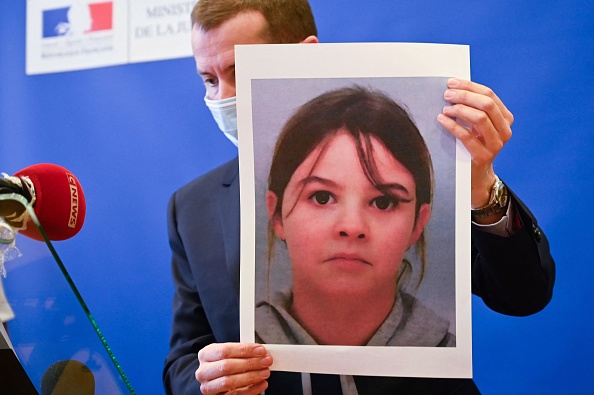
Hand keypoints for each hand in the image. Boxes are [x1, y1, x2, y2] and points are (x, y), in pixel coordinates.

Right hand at [195, 342, 272, 394]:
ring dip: (251, 377)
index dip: (244, 350)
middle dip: (250, 363)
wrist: (214, 377)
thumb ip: (242, 352)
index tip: (260, 350)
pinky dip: (251, 390)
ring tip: (265, 372)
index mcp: (206, 354)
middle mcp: (204, 371)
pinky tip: (261, 384)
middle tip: (265, 361)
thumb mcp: (229, 352)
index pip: (225, 350)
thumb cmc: (223, 362)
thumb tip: (260, 352)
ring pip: (229, 382)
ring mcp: (208, 387)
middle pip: (227, 366)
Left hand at [437, 78, 513, 212]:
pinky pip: (467, 136)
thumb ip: (472, 108)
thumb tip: (453, 88)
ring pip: (480, 118)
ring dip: (460, 109)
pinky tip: (442, 120)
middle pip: (486, 104)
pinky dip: (453, 125)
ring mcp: (496, 144)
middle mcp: (505, 130)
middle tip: (446, 95)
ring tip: (445, 108)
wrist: (475, 175)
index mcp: (505, 118)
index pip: (489, 95)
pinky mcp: (483, 156)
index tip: (451, 83)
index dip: (470, 86)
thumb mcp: (476, 126)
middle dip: (465, 96)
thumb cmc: (472, 145)